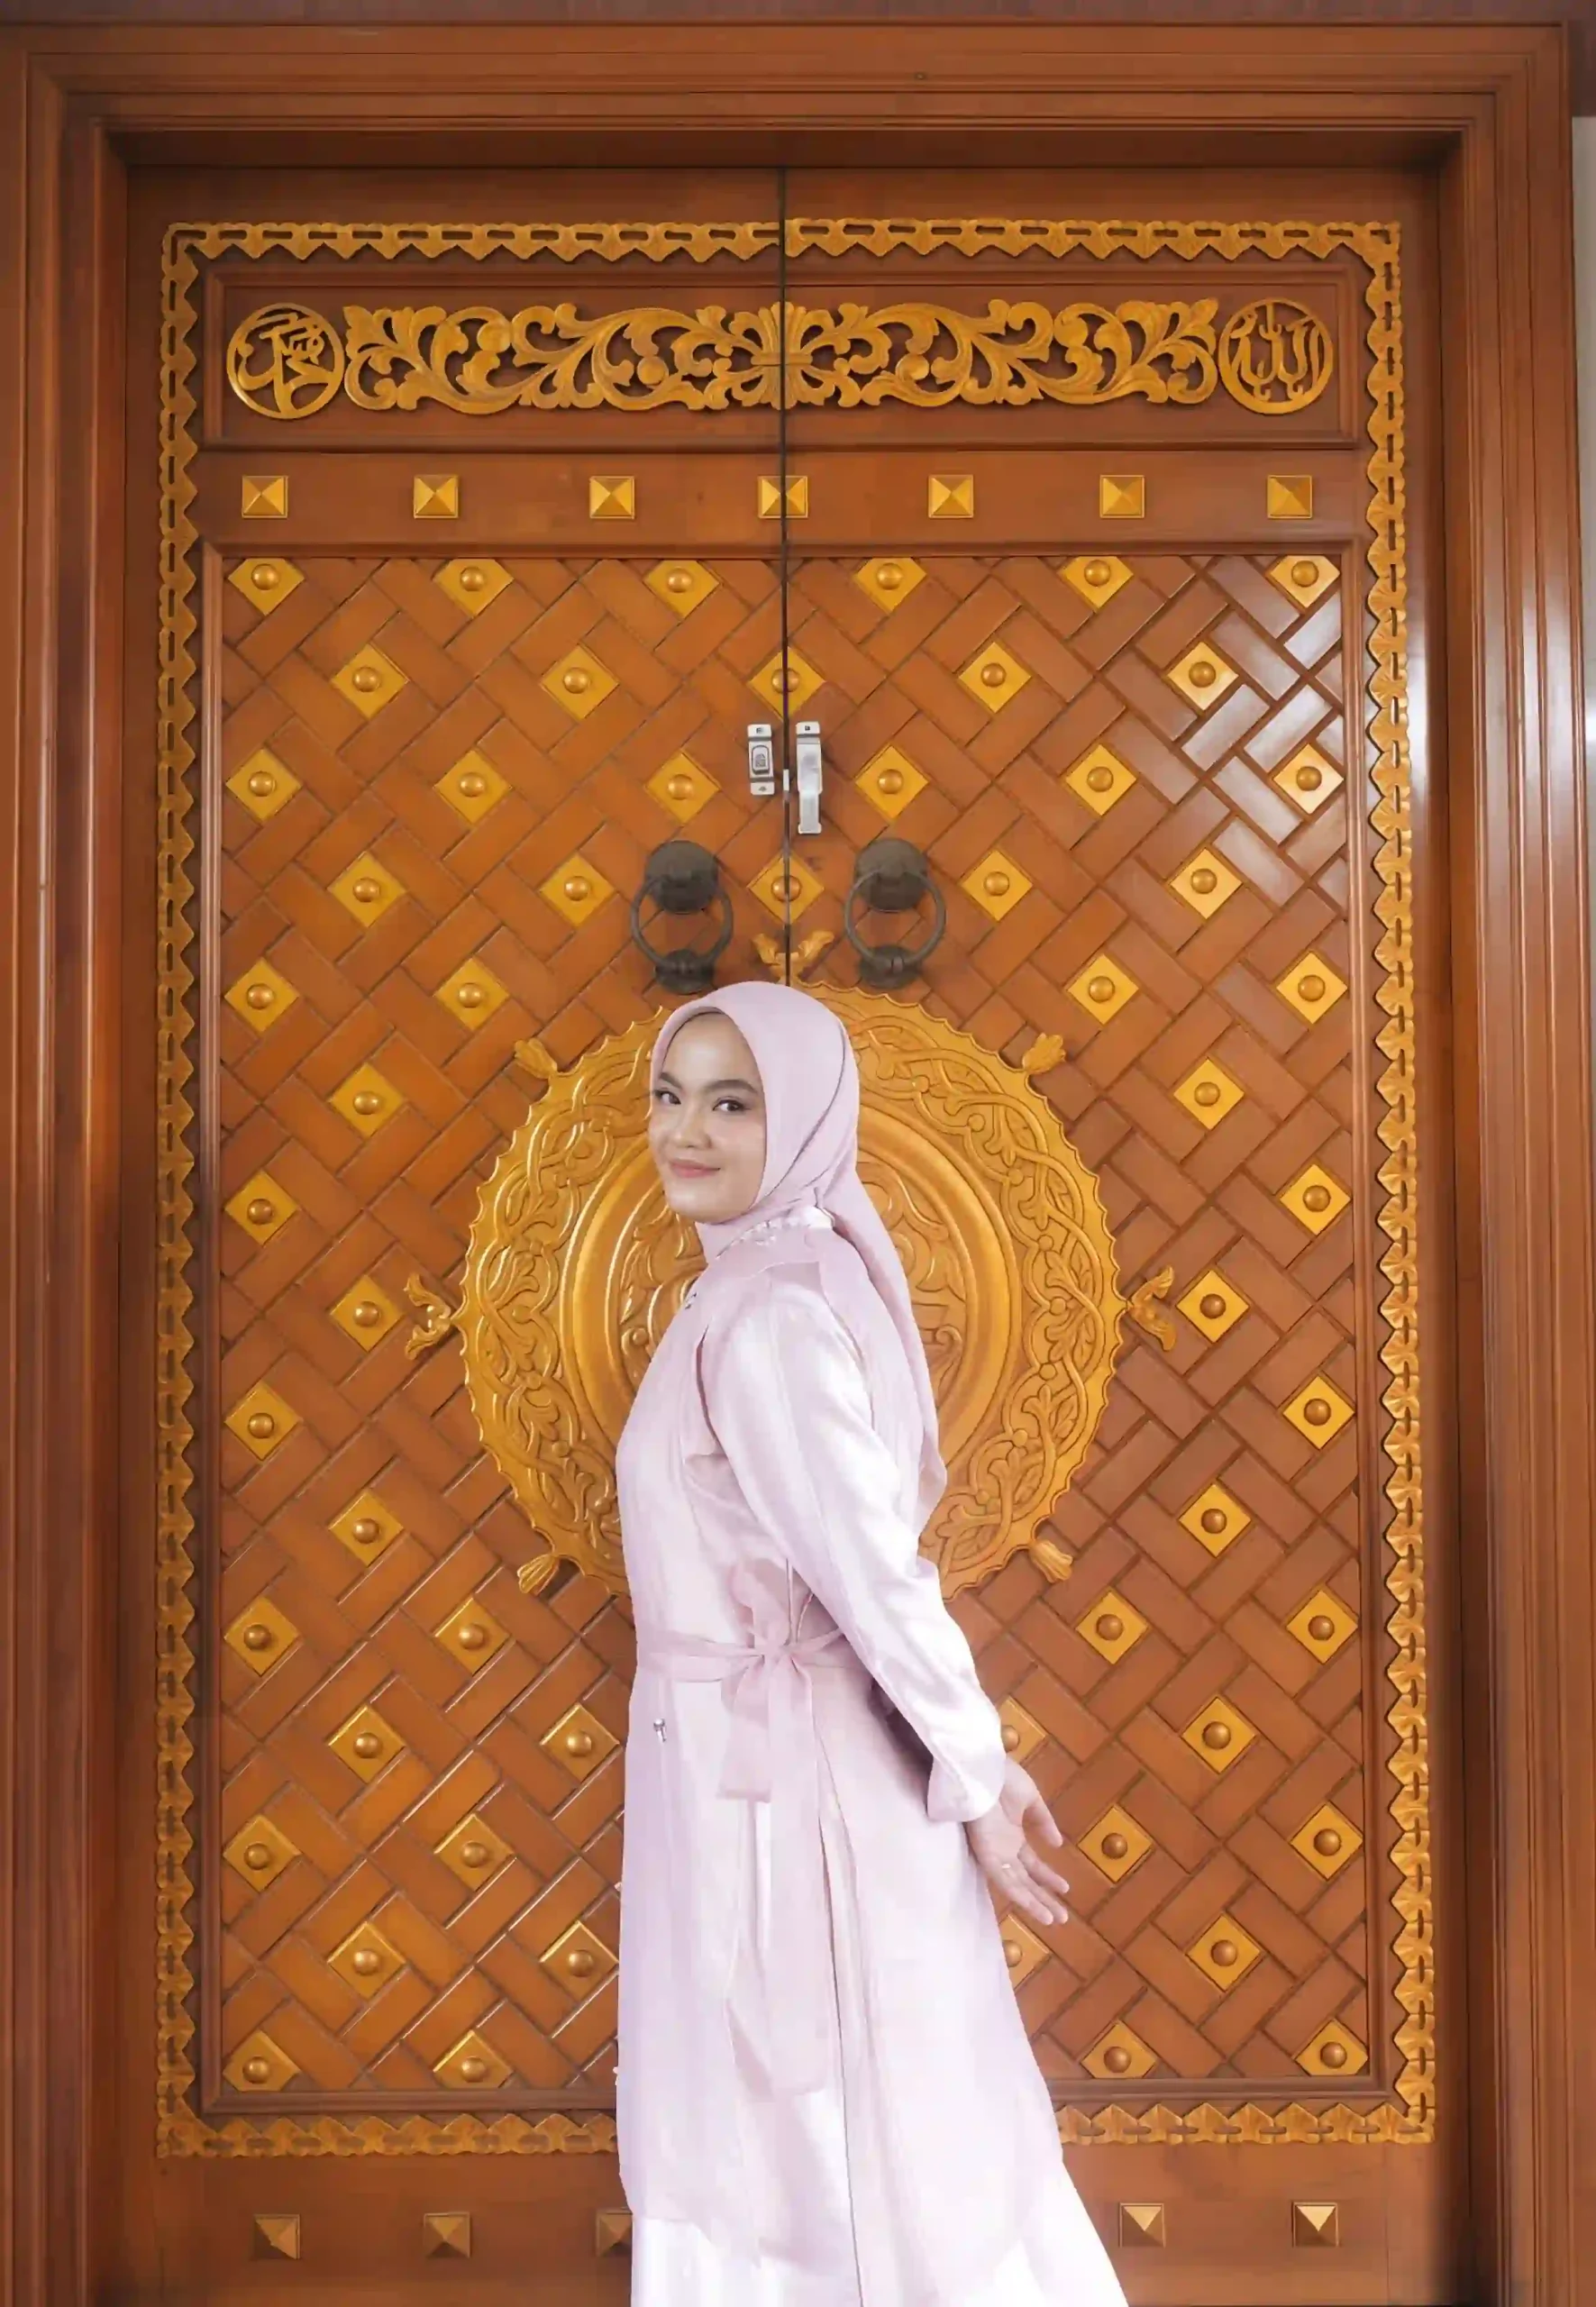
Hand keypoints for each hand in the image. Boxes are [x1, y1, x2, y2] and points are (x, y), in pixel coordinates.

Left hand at [966, 1759, 1069, 1927]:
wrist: (980, 1767)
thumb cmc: (1001, 1777)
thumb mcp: (1031, 1799)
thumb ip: (1043, 1821)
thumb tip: (1058, 1844)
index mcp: (1012, 1836)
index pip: (1032, 1864)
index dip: (1048, 1877)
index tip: (1065, 1889)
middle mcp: (1003, 1849)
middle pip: (1026, 1880)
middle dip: (1045, 1898)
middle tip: (1063, 1917)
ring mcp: (995, 1853)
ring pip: (1016, 1886)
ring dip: (1035, 1904)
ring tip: (1054, 1920)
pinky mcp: (986, 1854)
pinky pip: (1004, 1880)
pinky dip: (1021, 1896)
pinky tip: (1036, 1908)